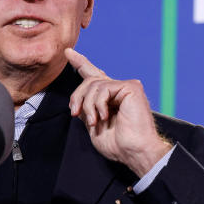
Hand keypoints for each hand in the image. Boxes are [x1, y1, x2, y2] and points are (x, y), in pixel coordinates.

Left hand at [66, 48, 171, 175]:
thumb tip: (76, 98)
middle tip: (74, 113)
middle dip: (77, 96)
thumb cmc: (119, 144)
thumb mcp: (93, 125)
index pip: (94, 76)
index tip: (69, 53)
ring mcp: (126, 87)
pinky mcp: (131, 87)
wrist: (134, 150)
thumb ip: (86, 108)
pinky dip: (99, 104)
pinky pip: (104, 88)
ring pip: (94, 84)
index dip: (81, 63)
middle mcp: (119, 90)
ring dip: (87, 105)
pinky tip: (105, 116)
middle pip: (89, 80)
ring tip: (94, 121)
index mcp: (111, 98)